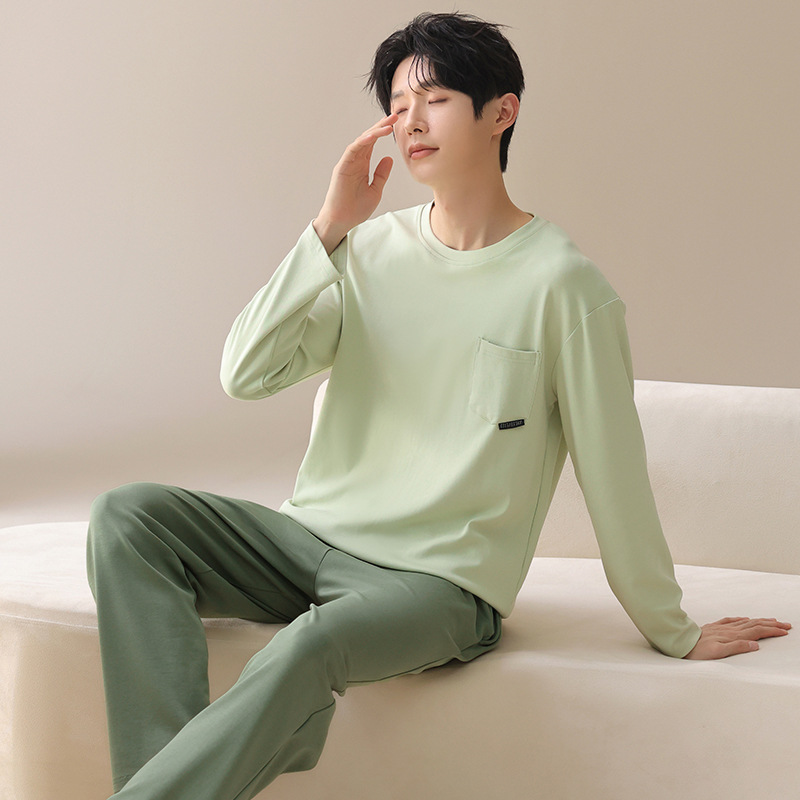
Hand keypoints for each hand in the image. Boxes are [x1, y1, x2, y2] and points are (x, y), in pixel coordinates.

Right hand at [314, 113, 397, 253]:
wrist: (342, 221)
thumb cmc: (356, 209)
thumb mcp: (376, 190)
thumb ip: (381, 174)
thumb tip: (389, 158)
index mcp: (362, 165)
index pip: (373, 143)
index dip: (383, 132)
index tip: (396, 124)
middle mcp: (354, 161)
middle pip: (368, 138)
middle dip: (381, 126)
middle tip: (394, 116)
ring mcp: (347, 163)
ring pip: (361, 141)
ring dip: (374, 131)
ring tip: (388, 124)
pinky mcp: (342, 167)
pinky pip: (353, 149)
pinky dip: (363, 141)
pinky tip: (374, 135)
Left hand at [683, 616, 790, 658]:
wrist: (680, 642)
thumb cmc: (698, 651)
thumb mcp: (718, 653)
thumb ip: (736, 648)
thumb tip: (755, 645)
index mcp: (732, 636)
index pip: (757, 631)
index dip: (772, 631)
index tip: (785, 631)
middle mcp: (729, 630)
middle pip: (754, 625)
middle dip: (771, 624)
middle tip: (785, 624)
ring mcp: (721, 628)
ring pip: (745, 622)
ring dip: (760, 621)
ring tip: (771, 620)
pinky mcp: (713, 628)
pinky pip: (731, 621)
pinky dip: (741, 620)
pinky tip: (744, 619)